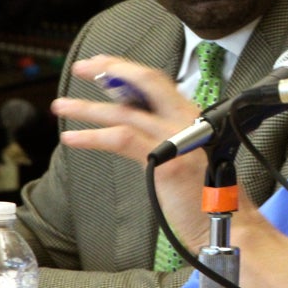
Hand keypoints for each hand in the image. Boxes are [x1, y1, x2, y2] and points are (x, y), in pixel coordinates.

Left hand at [52, 55, 211, 249]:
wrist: (225, 223)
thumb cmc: (205, 194)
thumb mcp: (184, 153)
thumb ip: (161, 133)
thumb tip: (131, 119)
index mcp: (190, 116)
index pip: (155, 81)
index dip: (125, 69)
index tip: (101, 64)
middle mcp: (185, 120)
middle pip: (144, 82)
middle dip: (109, 70)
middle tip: (81, 68)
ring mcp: (177, 139)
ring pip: (125, 112)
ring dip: (87, 108)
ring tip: (61, 106)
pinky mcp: (165, 161)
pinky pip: (121, 140)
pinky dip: (92, 137)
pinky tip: (72, 138)